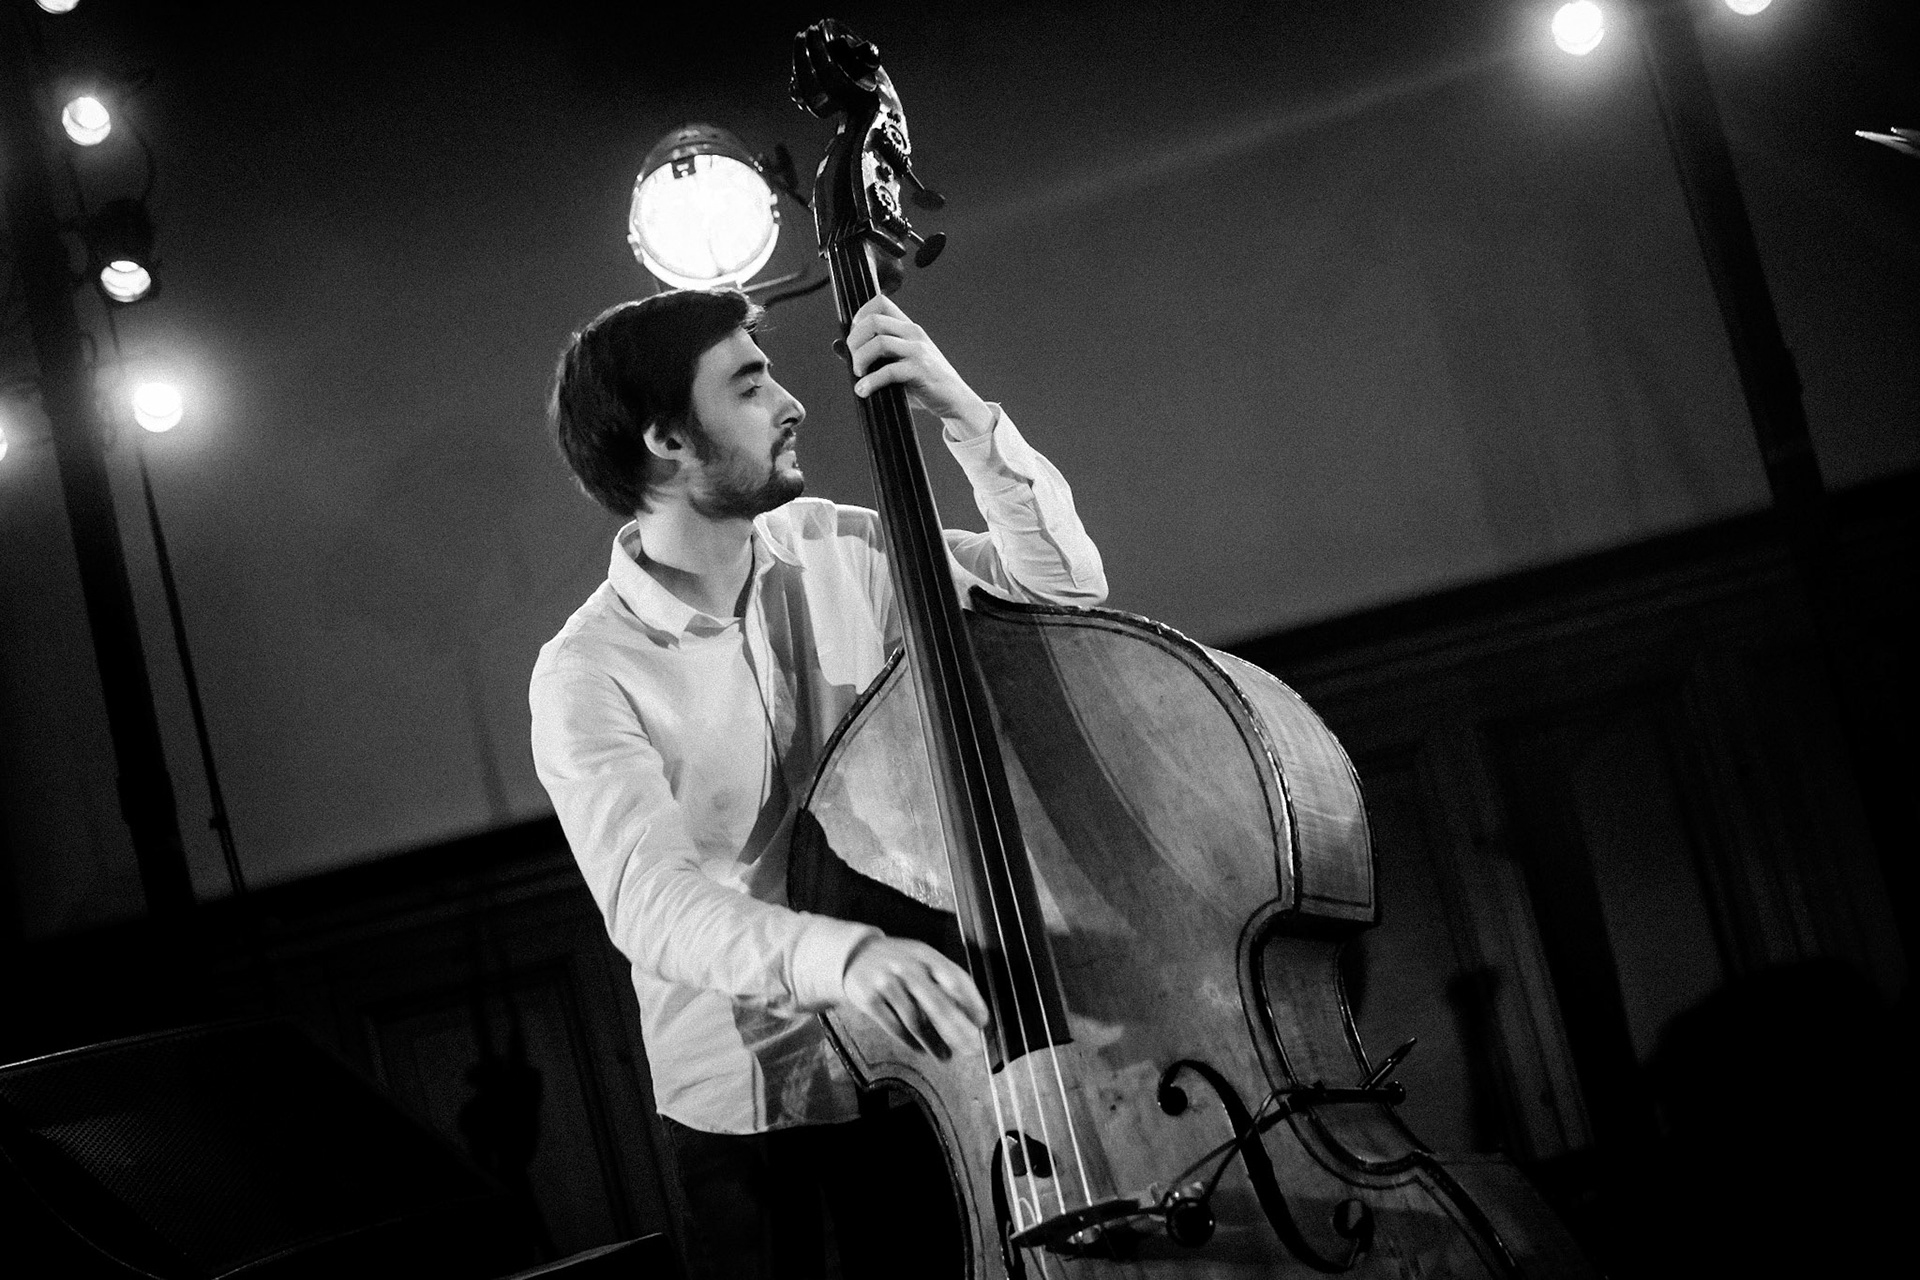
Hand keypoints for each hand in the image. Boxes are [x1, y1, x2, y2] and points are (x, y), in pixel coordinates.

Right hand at [839, 934, 989, 1061]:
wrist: (854, 955)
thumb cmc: (897, 962)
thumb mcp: (921, 959)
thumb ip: (944, 980)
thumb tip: (970, 1013)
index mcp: (925, 955)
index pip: (955, 978)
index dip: (971, 1002)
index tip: (982, 1022)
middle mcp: (907, 967)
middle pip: (938, 1004)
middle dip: (957, 1031)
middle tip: (970, 1049)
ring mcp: (886, 982)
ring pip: (916, 1020)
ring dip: (934, 1042)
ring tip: (946, 1056)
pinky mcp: (869, 999)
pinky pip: (894, 1026)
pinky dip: (910, 1041)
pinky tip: (920, 1049)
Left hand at [845, 295, 993, 436]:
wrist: (954, 399)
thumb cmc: (923, 382)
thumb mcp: (898, 362)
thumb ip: (872, 354)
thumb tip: (837, 347)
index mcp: (907, 327)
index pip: (880, 302)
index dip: (859, 315)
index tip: (854, 338)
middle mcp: (913, 333)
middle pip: (873, 320)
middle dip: (854, 340)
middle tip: (854, 361)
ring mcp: (918, 350)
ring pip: (879, 343)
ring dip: (860, 359)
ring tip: (859, 375)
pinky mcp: (920, 370)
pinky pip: (889, 371)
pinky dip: (871, 382)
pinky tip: (864, 391)